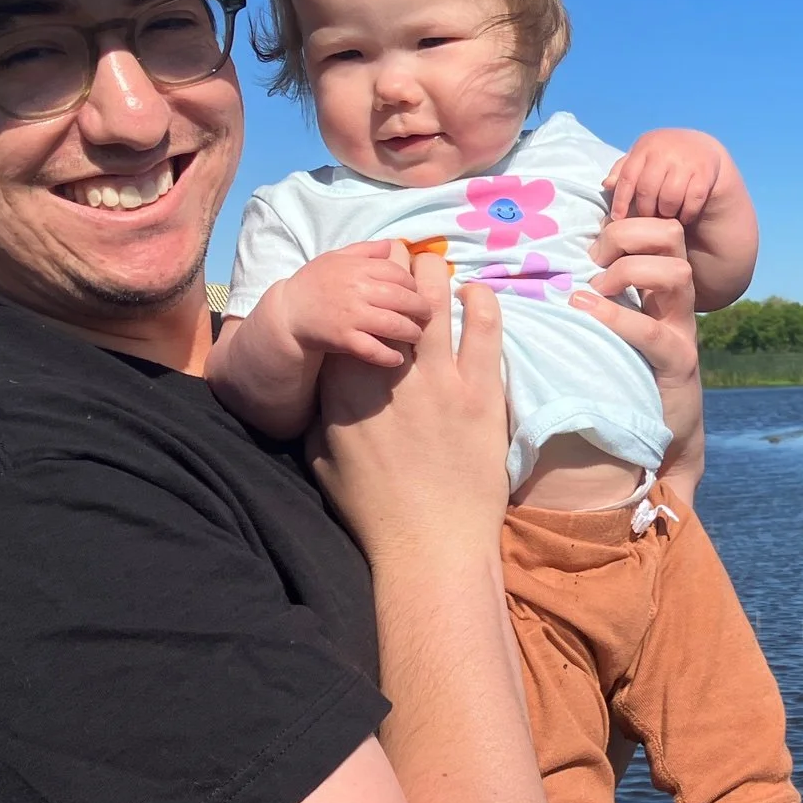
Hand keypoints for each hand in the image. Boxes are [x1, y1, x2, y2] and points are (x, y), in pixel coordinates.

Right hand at [278, 240, 432, 367]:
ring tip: (416, 335)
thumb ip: (364, 250)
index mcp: (356, 268)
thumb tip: (392, 245)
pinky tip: (397, 359)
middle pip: (401, 298)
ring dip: (411, 331)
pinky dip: (388, 356)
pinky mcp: (343, 338)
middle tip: (426, 315)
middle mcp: (356, 290)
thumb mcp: (335, 257)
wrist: (287, 312)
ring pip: (393, 324)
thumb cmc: (313, 283)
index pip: (397, 273)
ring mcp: (351, 315)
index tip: (416, 293)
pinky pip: (372, 349)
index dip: (412, 284)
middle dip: (420, 308)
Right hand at [311, 256, 508, 566]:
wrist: (428, 542)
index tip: (364, 274)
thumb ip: (321, 416)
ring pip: (435, 308)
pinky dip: (480, 304)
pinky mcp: (481, 393)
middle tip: (403, 260)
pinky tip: (476, 293)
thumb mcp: (322, 459)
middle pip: (391, 303)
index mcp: (345, 389)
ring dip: (433, 279)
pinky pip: (483, 332)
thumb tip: (319, 389)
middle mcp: (389, 375)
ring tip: (433, 267)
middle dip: (395, 273)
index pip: (350, 321)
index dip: (358, 291)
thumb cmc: (371, 509)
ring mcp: (439, 381)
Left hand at [570, 215, 705, 491]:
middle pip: (671, 234)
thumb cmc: (624, 370)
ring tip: (595, 290)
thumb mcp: (610, 323)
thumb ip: (591, 293)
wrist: (663, 430)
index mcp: (658, 282)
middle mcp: (675, 299)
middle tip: (593, 259)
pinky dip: (618, 319)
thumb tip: (539, 265)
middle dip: (627, 234)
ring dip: (629, 271)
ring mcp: (681, 329)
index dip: (624, 218)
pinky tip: (586, 313)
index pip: (656, 226)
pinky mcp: (678, 362)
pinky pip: (653, 333)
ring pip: (677, 273)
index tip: (589, 240)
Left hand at [605, 129, 732, 226]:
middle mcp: (666, 150)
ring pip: (670, 198)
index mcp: (646, 146)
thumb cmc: (662, 158)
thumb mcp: (641, 159)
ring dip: (666, 212)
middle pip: (647, 190)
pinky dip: (686, 213)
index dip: (621, 200)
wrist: (701, 148)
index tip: (618, 219)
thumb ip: (623, 171)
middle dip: (645, 210)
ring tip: (665, 215)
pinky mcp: (706, 172)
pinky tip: (683, 215)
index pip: (627, 176)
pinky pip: (692, 201)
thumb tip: (607, 185)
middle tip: (648, 218)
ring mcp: (687, 160)